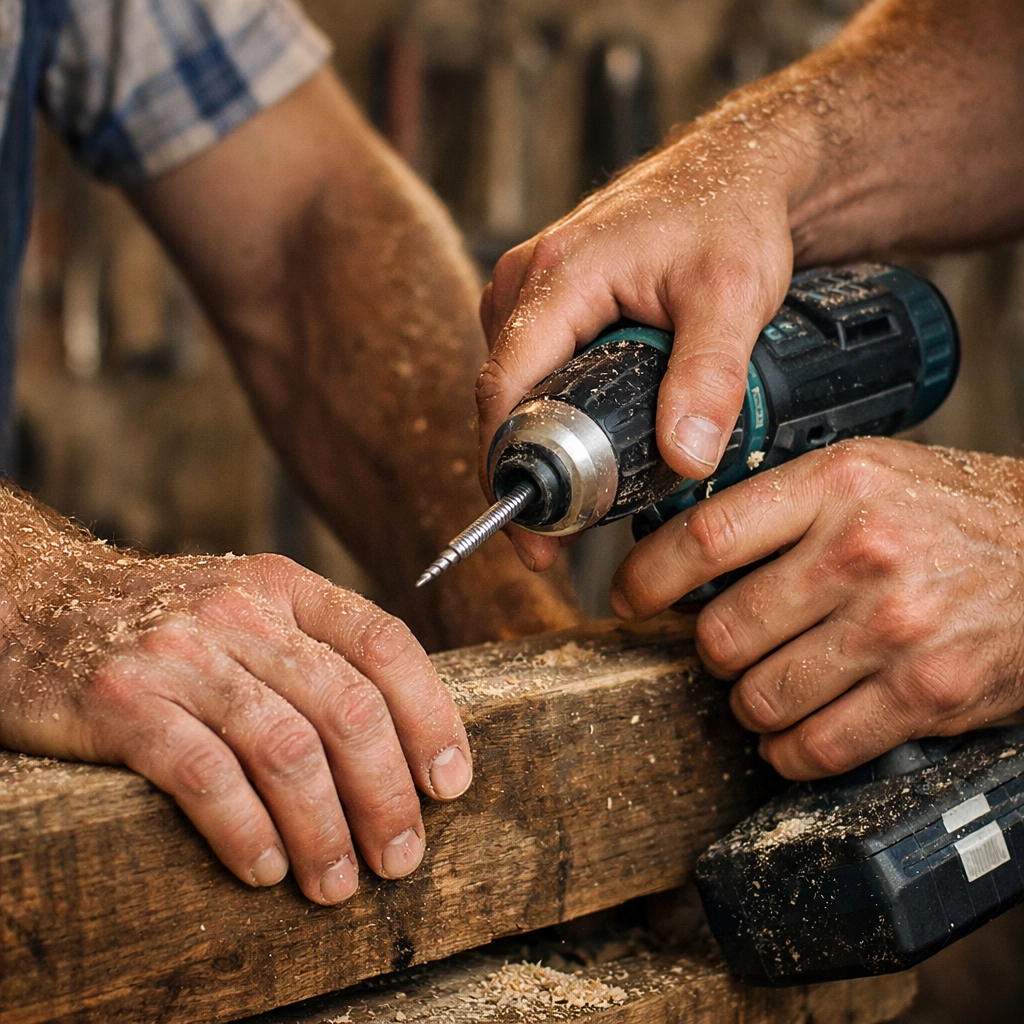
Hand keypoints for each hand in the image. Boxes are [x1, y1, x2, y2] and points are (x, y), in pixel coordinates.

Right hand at [0, 487, 471, 903]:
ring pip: (287, 750)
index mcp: (287, 588)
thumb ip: (317, 653)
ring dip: (325, 829)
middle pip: (347, 708)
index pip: (386, 644)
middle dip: (387, 794)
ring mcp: (184, 654)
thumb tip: (404, 737)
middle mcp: (243, 612)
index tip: (450, 781)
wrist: (42, 605)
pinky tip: (266, 867)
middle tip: (401, 854)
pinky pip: (207, 776)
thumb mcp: (252, 608)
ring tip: (337, 880)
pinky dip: (247, 831)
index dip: (432, 716)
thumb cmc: (167, 623)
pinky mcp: (125, 701)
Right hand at [476, 112, 802, 571]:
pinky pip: (529, 367)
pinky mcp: (546, 299)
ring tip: (578, 502)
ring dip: (536, 444)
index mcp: (558, 275)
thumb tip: (685, 457)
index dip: (507, 465)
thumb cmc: (730, 214)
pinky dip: (549, 413)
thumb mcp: (734, 294)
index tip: (528, 528)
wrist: (734, 170)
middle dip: (522, 469)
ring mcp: (531, 288)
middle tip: (557, 537)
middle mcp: (527, 278)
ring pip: (513, 385)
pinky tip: (584, 447)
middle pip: (500, 394)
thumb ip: (711, 375)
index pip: (504, 386)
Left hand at [608, 439, 1023, 777]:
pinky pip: (816, 746)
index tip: (626, 596)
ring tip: (765, 686)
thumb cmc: (959, 514)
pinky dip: (788, 750)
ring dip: (747, 702)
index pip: (706, 536)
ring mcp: (893, 629)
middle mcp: (860, 555)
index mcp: (836, 488)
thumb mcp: (869, 473)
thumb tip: (691, 545)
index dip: (647, 575)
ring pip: (760, 696)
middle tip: (727, 644)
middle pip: (723, 630)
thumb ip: (784, 503)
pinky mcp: (924, 694)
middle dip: (710, 649)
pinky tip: (792, 733)